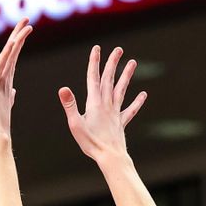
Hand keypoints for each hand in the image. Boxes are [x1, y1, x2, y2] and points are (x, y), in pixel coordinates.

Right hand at [0, 19, 31, 138]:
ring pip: (7, 55)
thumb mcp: (7, 106)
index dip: (19, 43)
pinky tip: (14, 41)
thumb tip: (14, 91)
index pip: (13, 57)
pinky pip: (1, 65)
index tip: (27, 30)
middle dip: (18, 34)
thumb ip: (9, 96)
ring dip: (17, 38)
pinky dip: (8, 52)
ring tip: (26, 24)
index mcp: (4, 82)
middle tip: (27, 18)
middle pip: (10, 51)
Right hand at [58, 46, 146, 163]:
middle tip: (118, 49)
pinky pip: (130, 110)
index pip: (94, 79)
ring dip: (126, 76)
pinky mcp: (121, 123)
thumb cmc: (91, 143)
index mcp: (94, 104)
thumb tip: (63, 88)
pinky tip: (143, 95)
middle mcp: (107, 105)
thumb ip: (70, 105)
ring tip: (132, 63)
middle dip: (112, 64)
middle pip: (110, 80)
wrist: (110, 156)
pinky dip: (137, 102)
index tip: (97, 49)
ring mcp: (115, 113)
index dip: (94, 63)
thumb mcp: (75, 124)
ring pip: (121, 90)